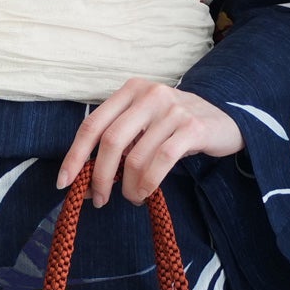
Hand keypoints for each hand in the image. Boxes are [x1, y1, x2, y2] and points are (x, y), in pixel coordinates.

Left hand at [55, 77, 246, 206]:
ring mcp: (172, 109)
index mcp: (130, 90)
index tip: (63, 182)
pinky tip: (146, 193)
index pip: (92, 124)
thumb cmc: (176, 127)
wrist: (225, 120)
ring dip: (128, 186)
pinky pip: (162, 161)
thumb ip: (118, 144)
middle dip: (100, 176)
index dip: (75, 155)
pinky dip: (149, 183)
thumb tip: (84, 180)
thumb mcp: (145, 125)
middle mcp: (149, 94)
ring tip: (132, 197)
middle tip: (99, 199)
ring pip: (136, 156)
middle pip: (110, 141)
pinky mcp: (192, 127)